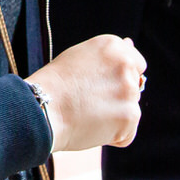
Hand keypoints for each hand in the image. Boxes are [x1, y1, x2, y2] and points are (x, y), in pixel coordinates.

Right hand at [25, 34, 144, 150]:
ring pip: (130, 111)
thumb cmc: (56, 84)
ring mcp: (129, 91)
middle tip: (89, 101)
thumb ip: (109, 55)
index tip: (101, 86)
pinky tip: (92, 127)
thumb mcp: (80, 57)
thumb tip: (131, 43)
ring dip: (114, 118)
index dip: (118, 79)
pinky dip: (113, 136)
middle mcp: (126, 65)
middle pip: (134, 89)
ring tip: (87, 114)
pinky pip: (127, 133)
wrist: (42, 107)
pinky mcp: (130, 115)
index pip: (136, 64)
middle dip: (117, 98)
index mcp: (114, 46)